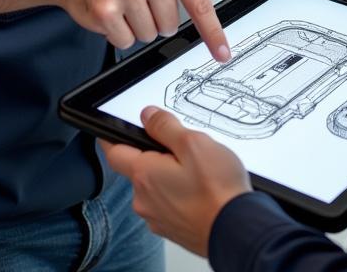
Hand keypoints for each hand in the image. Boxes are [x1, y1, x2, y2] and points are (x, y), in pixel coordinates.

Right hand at [49, 0, 228, 59]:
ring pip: (149, 35)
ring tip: (123, 2)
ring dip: (137, 26)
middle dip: (157, 19)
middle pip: (171, 24)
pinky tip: (110, 11)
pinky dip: (119, 33)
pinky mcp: (105, 10)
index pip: (199, 2)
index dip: (213, 32)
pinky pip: (125, 41)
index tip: (222, 52)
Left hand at [102, 106, 250, 256]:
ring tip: (199, 171)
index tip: (110, 129)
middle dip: (155, 155)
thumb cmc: (217, 191)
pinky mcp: (171, 229)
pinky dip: (178, 194)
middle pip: (138, 168)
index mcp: (144, 175)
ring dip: (169, 176)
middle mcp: (144, 200)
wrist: (235, 231)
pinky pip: (167, 203)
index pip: (114, 151)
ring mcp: (157, 218)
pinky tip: (201, 190)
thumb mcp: (193, 143)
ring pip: (154, 187)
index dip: (111, 136)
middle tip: (183, 148)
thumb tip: (148, 116)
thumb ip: (165, 126)